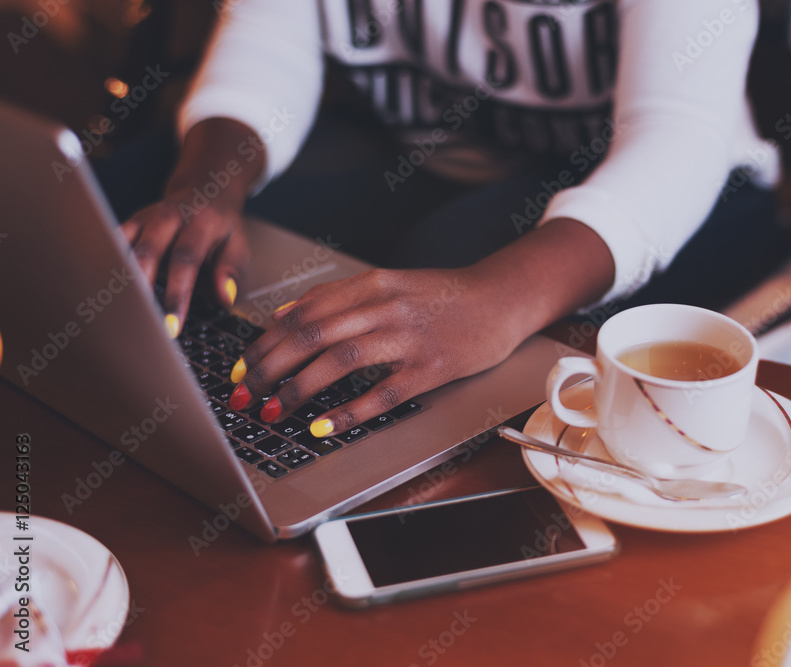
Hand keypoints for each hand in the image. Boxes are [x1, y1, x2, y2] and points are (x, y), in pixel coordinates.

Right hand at [120, 118, 263, 336]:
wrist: (205, 190)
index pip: (185, 260)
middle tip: (138, 324)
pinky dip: (105, 268)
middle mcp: (168, 216)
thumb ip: (230, 270)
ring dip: (117, 281)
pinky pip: (111, 245)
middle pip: (146, 253)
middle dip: (141, 291)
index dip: (176, 294)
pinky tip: (100, 295)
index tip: (171, 326)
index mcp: (199, 222)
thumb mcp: (238, 245)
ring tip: (112, 315)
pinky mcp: (128, 223)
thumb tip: (225, 298)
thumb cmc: (222, 227)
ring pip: (122, 249)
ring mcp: (144, 218)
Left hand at [227, 267, 518, 436]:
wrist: (501, 300)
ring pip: (341, 359)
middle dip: (270, 367)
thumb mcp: (390, 283)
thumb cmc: (443, 297)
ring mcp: (409, 338)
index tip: (242, 366)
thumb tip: (284, 316)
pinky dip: (348, 411)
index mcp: (372, 284)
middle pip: (313, 333)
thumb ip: (339, 297)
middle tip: (245, 393)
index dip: (266, 341)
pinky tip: (323, 426)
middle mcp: (386, 307)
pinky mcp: (431, 369)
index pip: (304, 311)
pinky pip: (382, 393)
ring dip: (299, 388)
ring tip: (273, 410)